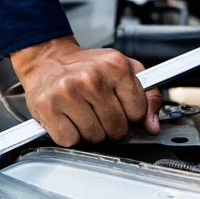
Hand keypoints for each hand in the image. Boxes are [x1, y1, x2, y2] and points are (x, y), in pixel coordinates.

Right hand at [11, 36, 161, 146]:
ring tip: (84, 112)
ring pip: (95, 137)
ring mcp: (68, 92)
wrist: (49, 59)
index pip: (138, 111)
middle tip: (101, 110)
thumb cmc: (88, 66)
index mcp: (115, 65)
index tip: (122, 107)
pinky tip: (69, 117)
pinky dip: (71, 135)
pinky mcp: (47, 107)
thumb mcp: (124, 70)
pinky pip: (70, 140)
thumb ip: (147, 96)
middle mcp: (92, 77)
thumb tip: (152, 126)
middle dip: (112, 125)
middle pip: (117, 128)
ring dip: (92, 131)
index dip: (132, 114)